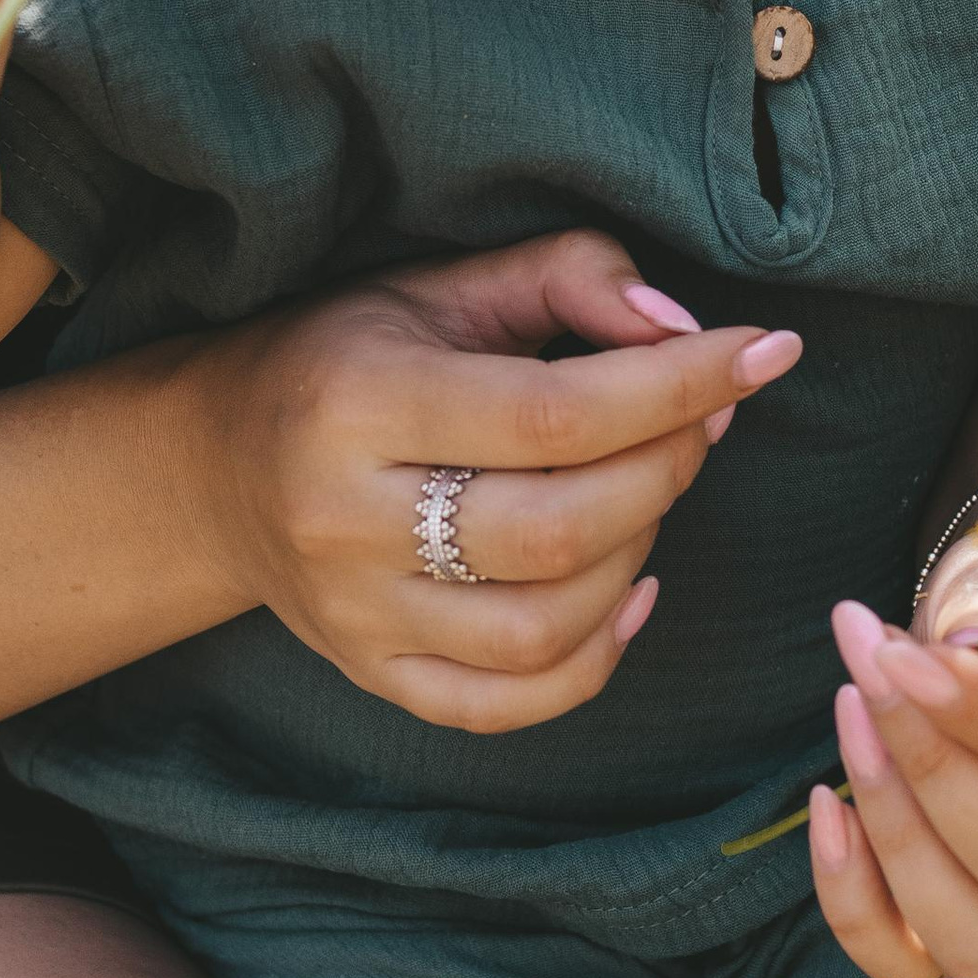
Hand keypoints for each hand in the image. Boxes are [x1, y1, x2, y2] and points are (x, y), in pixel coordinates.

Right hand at [197, 230, 801, 732]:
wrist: (215, 465)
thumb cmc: (350, 355)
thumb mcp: (444, 285)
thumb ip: (570, 275)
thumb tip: (683, 329)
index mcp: (359, 401)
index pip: (554, 413)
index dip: (679, 386)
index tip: (762, 352)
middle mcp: (345, 518)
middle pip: (559, 529)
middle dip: (666, 470)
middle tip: (698, 423)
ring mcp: (356, 614)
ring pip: (544, 626)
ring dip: (639, 556)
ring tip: (647, 494)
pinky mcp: (372, 673)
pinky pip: (510, 703)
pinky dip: (595, 657)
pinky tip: (626, 589)